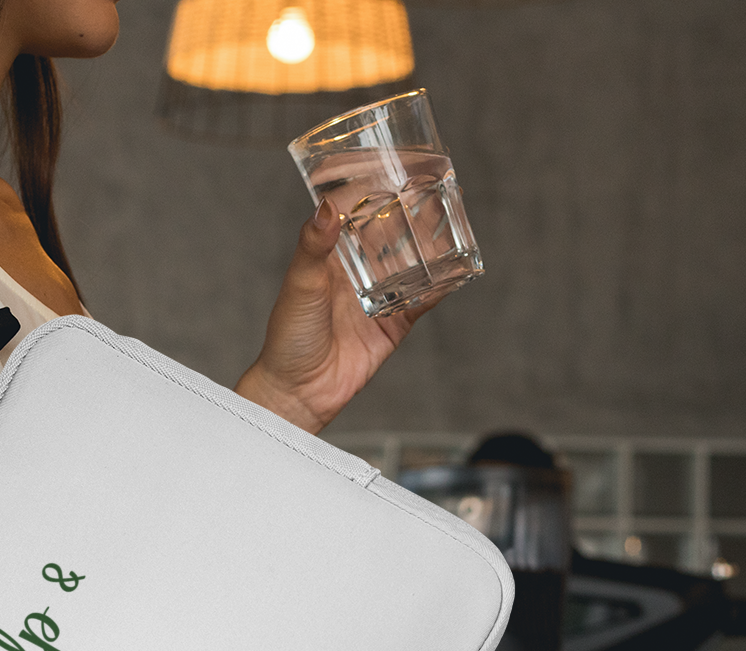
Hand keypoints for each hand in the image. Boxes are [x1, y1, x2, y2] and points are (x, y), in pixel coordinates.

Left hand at [235, 203, 438, 434]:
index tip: (392, 165)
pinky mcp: (393, 324)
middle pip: (387, 234)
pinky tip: (457, 269)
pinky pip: (422, 300)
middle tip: (434, 186)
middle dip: (408, 212)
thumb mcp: (300, 285)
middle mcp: (354, 272)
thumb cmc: (288, 337)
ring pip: (409, 262)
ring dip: (428, 244)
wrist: (300, 391)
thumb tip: (326, 207)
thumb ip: (314, 246)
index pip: (352, 212)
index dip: (371, 188)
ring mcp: (376, 296)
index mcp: (328, 256)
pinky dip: (439, 286)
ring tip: (451, 218)